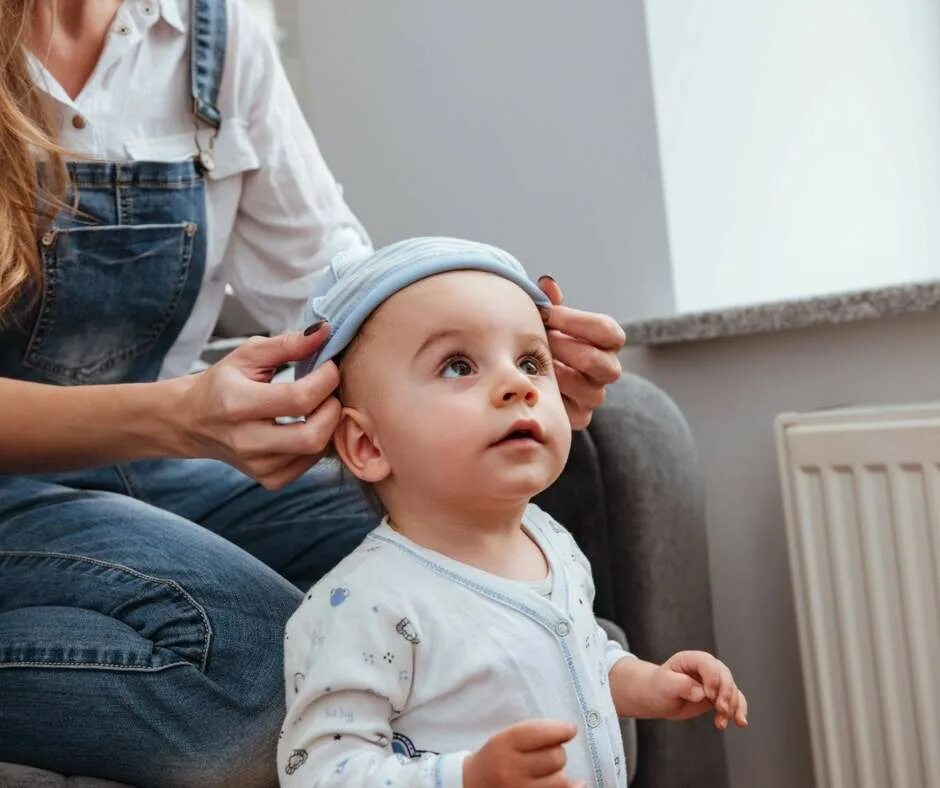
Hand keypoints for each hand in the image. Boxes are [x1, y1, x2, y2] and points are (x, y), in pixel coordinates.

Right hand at [180, 323, 340, 488]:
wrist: (192, 422)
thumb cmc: (223, 383)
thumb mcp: (248, 354)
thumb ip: (288, 343)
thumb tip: (325, 331)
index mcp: (237, 404)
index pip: (299, 399)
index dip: (325, 380)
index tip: (329, 366)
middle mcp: (246, 441)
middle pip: (312, 436)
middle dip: (332, 409)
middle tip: (329, 391)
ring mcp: (258, 466)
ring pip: (316, 451)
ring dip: (327, 424)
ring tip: (317, 405)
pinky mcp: (269, 480)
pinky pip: (310, 464)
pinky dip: (318, 442)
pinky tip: (306, 425)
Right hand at [462, 719, 585, 787]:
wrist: (473, 785)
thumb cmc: (496, 756)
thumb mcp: (506, 737)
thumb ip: (535, 732)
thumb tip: (570, 731)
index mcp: (504, 745)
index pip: (538, 733)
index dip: (560, 730)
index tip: (571, 729)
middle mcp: (511, 770)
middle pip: (555, 757)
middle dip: (558, 752)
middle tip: (549, 753)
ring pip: (561, 780)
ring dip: (559, 773)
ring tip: (548, 771)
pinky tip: (573, 784)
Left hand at [537, 276, 625, 429]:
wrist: (538, 375)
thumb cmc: (548, 340)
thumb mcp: (551, 321)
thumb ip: (552, 303)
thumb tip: (547, 283)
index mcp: (608, 342)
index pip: (607, 332)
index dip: (575, 321)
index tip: (546, 313)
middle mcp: (608, 370)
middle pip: (601, 363)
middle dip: (565, 349)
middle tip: (539, 340)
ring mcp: (595, 396)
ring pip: (589, 390)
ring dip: (559, 375)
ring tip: (536, 363)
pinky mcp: (580, 417)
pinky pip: (571, 412)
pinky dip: (553, 397)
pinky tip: (534, 383)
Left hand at [647, 651, 748, 729]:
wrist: (660, 698)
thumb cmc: (660, 687)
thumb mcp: (665, 684)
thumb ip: (681, 685)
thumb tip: (700, 693)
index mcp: (692, 659)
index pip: (708, 664)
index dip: (712, 678)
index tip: (709, 695)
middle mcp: (707, 668)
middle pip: (725, 676)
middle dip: (726, 693)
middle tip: (721, 709)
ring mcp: (715, 682)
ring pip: (732, 690)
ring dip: (732, 707)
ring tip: (722, 723)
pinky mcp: (719, 695)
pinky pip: (735, 701)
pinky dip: (739, 711)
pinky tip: (740, 722)